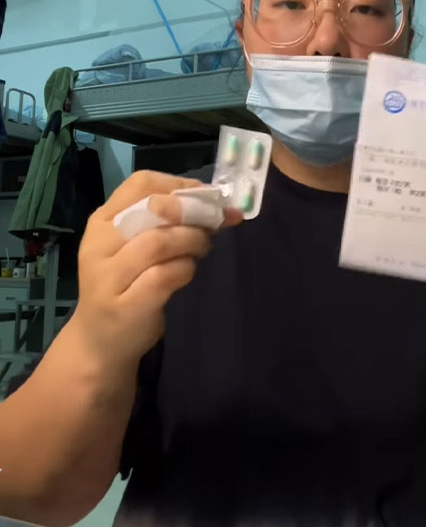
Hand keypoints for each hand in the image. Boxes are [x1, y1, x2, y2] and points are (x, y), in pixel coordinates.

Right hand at [71, 171, 241, 369]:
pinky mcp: (124, 306)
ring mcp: (108, 277)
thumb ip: (171, 223)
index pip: (140, 183)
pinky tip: (188, 273)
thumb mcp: (139, 246)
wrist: (100, 342)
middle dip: (193, 214)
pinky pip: (163, 276)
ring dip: (193, 241)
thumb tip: (226, 207)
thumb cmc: (126, 285)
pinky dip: (185, 270)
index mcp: (102, 221)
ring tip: (202, 249)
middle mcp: (99, 244)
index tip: (206, 197)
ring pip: (159, 242)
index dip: (180, 185)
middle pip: (153, 210)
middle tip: (214, 225)